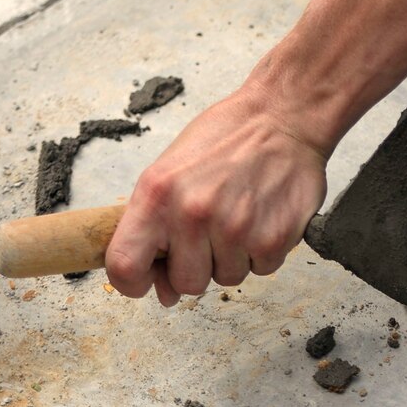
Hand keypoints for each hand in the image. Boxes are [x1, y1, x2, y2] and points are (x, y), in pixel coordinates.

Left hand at [105, 88, 327, 307]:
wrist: (282, 116)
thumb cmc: (226, 138)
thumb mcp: (171, 169)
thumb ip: (156, 229)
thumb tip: (164, 290)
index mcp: (158, 194)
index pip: (124, 267)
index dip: (134, 283)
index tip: (148, 279)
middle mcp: (194, 213)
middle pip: (185, 283)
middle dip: (198, 265)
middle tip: (211, 230)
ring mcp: (236, 228)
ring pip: (226, 279)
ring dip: (233, 256)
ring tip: (241, 214)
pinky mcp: (274, 238)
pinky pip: (260, 270)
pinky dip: (262, 250)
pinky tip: (263, 216)